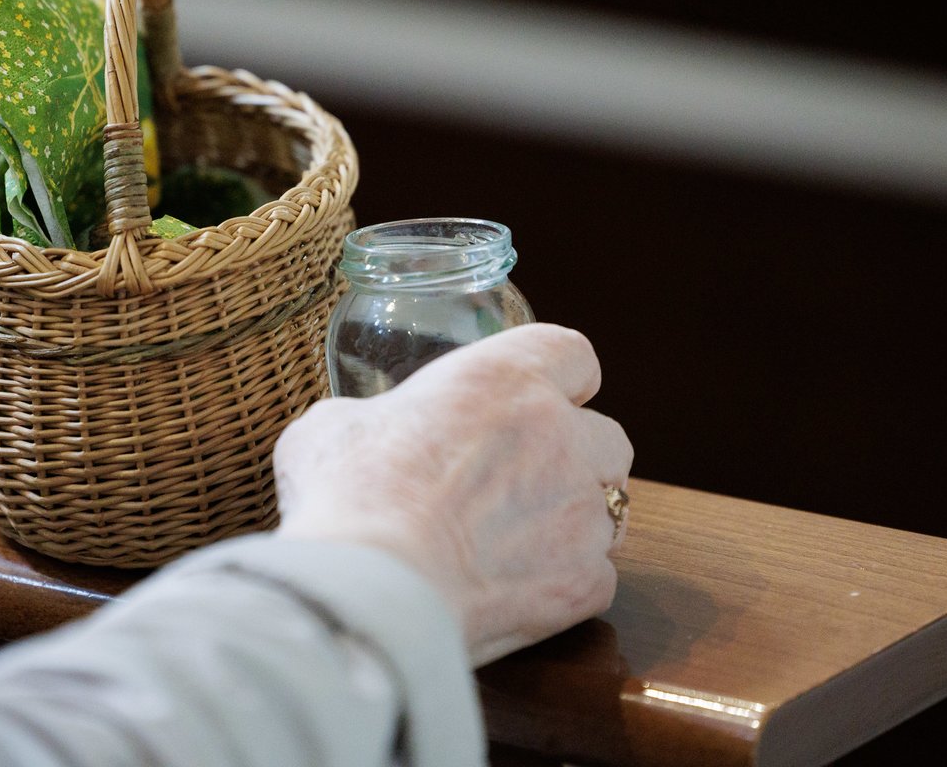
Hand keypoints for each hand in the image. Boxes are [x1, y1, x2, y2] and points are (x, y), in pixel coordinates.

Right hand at [274, 323, 633, 665]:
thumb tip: (362, 437)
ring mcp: (580, 513)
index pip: (572, 354)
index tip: (542, 397)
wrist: (371, 591)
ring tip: (520, 540)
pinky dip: (567, 583)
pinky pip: (599, 576)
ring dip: (575, 519)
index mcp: (503, 381)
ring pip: (612, 508)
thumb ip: (371, 421)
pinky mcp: (582, 583)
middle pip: (608, 437)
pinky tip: (517, 589)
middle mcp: (560, 437)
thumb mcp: (333, 429)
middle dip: (577, 455)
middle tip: (525, 478)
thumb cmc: (347, 498)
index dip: (560, 377)